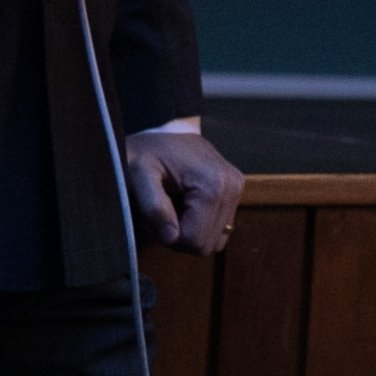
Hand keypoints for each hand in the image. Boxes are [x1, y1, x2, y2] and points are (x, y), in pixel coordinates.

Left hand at [124, 128, 243, 255]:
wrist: (160, 131)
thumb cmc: (146, 152)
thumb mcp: (138, 174)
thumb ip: (153, 206)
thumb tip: (171, 237)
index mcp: (214, 184)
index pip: (195, 241)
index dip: (169, 237)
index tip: (155, 217)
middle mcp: (233, 186)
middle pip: (207, 244)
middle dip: (180, 236)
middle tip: (162, 213)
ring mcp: (237, 188)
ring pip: (215, 240)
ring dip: (191, 232)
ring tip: (173, 207)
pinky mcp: (234, 191)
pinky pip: (219, 228)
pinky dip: (200, 225)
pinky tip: (185, 206)